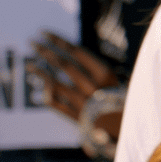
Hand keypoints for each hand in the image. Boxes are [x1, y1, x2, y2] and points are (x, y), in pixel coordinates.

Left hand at [29, 32, 122, 157]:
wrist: (131, 128)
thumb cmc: (126, 99)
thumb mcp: (117, 79)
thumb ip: (97, 68)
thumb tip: (75, 54)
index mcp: (104, 74)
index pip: (76, 52)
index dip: (58, 41)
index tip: (44, 33)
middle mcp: (92, 86)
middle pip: (64, 65)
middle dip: (46, 52)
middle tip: (32, 43)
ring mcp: (83, 103)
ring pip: (56, 84)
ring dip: (41, 73)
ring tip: (29, 64)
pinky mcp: (78, 118)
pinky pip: (57, 105)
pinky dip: (46, 96)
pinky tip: (38, 90)